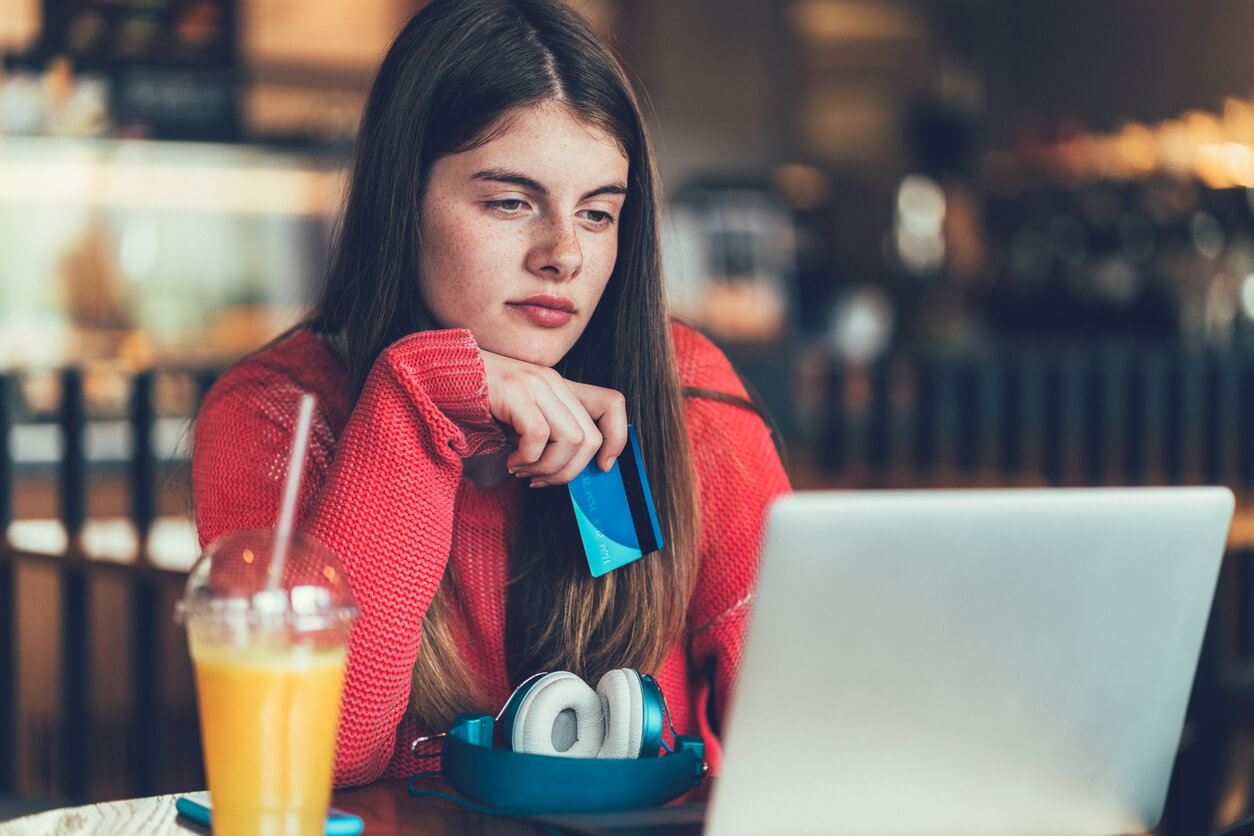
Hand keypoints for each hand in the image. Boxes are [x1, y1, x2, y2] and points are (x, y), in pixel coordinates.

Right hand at [480, 349, 627, 487]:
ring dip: (547, 467)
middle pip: (591, 436)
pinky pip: (538, 435)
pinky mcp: (513, 390)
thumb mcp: (518, 421)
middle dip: (569, 471)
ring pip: (571, 439)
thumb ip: (545, 436)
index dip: (617, 439)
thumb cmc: (474, 405)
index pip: (612, 403)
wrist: (435, 376)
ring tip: (522, 470)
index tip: (602, 467)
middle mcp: (552, 382)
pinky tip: (509, 461)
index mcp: (558, 388)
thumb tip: (568, 470)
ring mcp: (534, 384)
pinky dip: (526, 458)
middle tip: (541, 479)